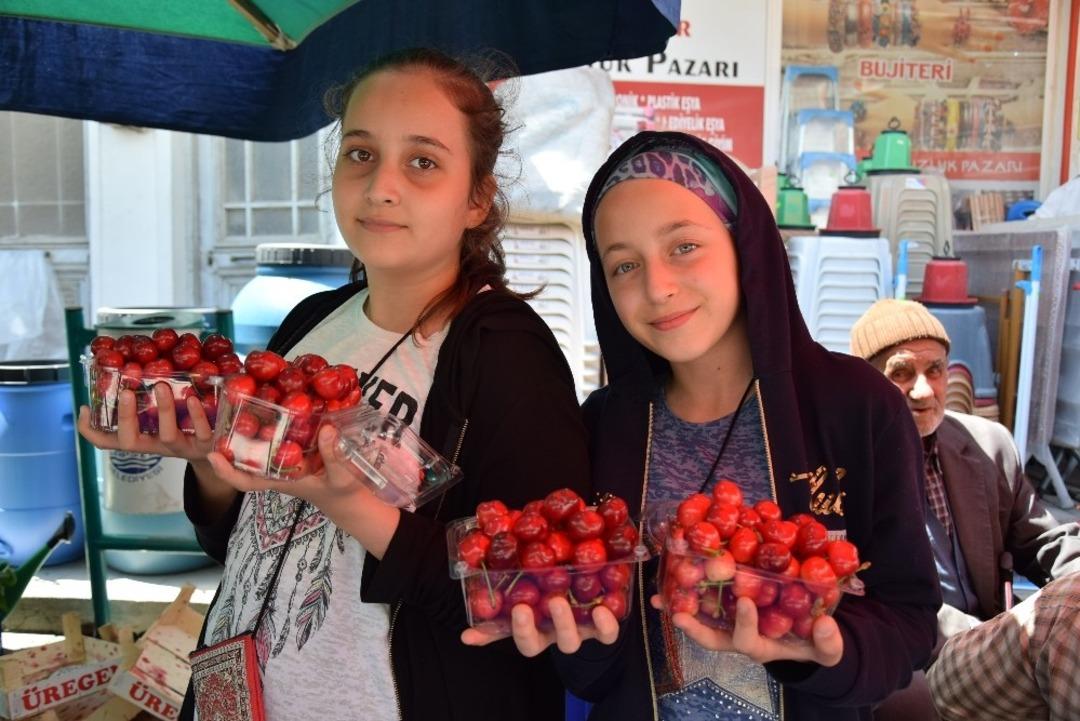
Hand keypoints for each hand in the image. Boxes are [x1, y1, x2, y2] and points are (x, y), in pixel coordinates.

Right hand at [77, 384, 213, 460]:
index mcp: (142, 439)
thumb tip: (117, 372)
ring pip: (168, 436)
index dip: (92, 431)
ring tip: (162, 386)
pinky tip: (194, 398)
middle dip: (126, 417)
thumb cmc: (182, 424)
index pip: (107, 442)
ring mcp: (182, 447)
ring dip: (163, 411)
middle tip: (125, 392)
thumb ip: (142, 397)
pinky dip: (198, 416)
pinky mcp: (207, 445)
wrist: (218, 448)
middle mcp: (157, 446)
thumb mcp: (160, 413)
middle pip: (131, 441)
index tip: (83, 408)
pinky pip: (203, 434)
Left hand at [206, 424, 399, 556]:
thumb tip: (326, 429)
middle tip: (220, 419)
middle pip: (247, 462)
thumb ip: (333, 455)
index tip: (212, 456)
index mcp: (284, 481)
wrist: (352, 501)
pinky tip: (275, 411)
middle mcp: (281, 471)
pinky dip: (274, 429)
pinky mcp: (299, 456)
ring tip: (240, 409)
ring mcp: (288, 464)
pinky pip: (280, 443)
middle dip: (232, 445)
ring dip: (250, 434)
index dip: (227, 472)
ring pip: (261, 451)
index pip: (247, 482)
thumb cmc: (344, 494)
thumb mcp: (341, 476)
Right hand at [461, 596, 620, 655]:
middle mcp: (557, 632)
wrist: (593, 585)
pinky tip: (603, 608)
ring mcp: (580, 630)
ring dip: (565, 624)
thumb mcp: (525, 592)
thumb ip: (499, 607)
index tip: (515, 610)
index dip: (518, 630)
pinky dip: (607, 625)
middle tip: (528, 606)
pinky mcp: (604, 626)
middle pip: (544, 642)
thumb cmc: (551, 588)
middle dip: (534, 629)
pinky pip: (608, 634)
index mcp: (538, 628)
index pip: (524, 639)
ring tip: (561, 601)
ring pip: (572, 641)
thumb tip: (466, 631)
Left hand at [651, 594, 842, 666]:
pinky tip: (673, 571)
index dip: (745, 623)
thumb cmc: (813, 643)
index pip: (747, 638)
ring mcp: (730, 621)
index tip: (746, 602)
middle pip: (711, 635)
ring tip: (659, 596)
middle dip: (693, 627)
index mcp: (761, 645)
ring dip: (681, 606)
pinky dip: (687, 588)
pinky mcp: (726, 605)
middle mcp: (739, 635)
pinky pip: (703, 599)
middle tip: (677, 614)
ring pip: (702, 616)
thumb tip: (826, 625)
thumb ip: (828, 643)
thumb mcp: (826, 648)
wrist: (805, 636)